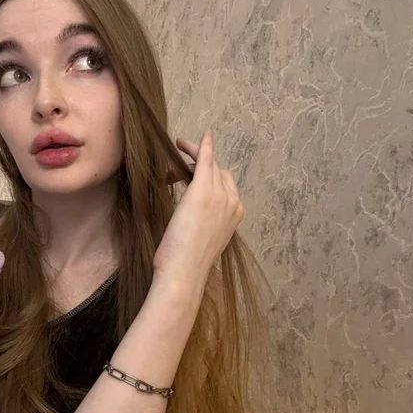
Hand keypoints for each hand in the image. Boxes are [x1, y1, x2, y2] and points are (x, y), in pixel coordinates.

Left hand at [153, 131, 244, 288]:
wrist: (184, 272)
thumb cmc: (187, 263)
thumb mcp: (202, 240)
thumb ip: (204, 224)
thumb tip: (193, 219)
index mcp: (236, 215)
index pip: (226, 185)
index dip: (211, 176)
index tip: (196, 172)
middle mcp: (233, 203)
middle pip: (220, 172)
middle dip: (201, 165)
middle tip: (180, 163)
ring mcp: (220, 196)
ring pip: (210, 165)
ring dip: (194, 155)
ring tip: (176, 151)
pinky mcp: (202, 191)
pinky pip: (205, 160)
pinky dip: (201, 146)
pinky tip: (191, 139)